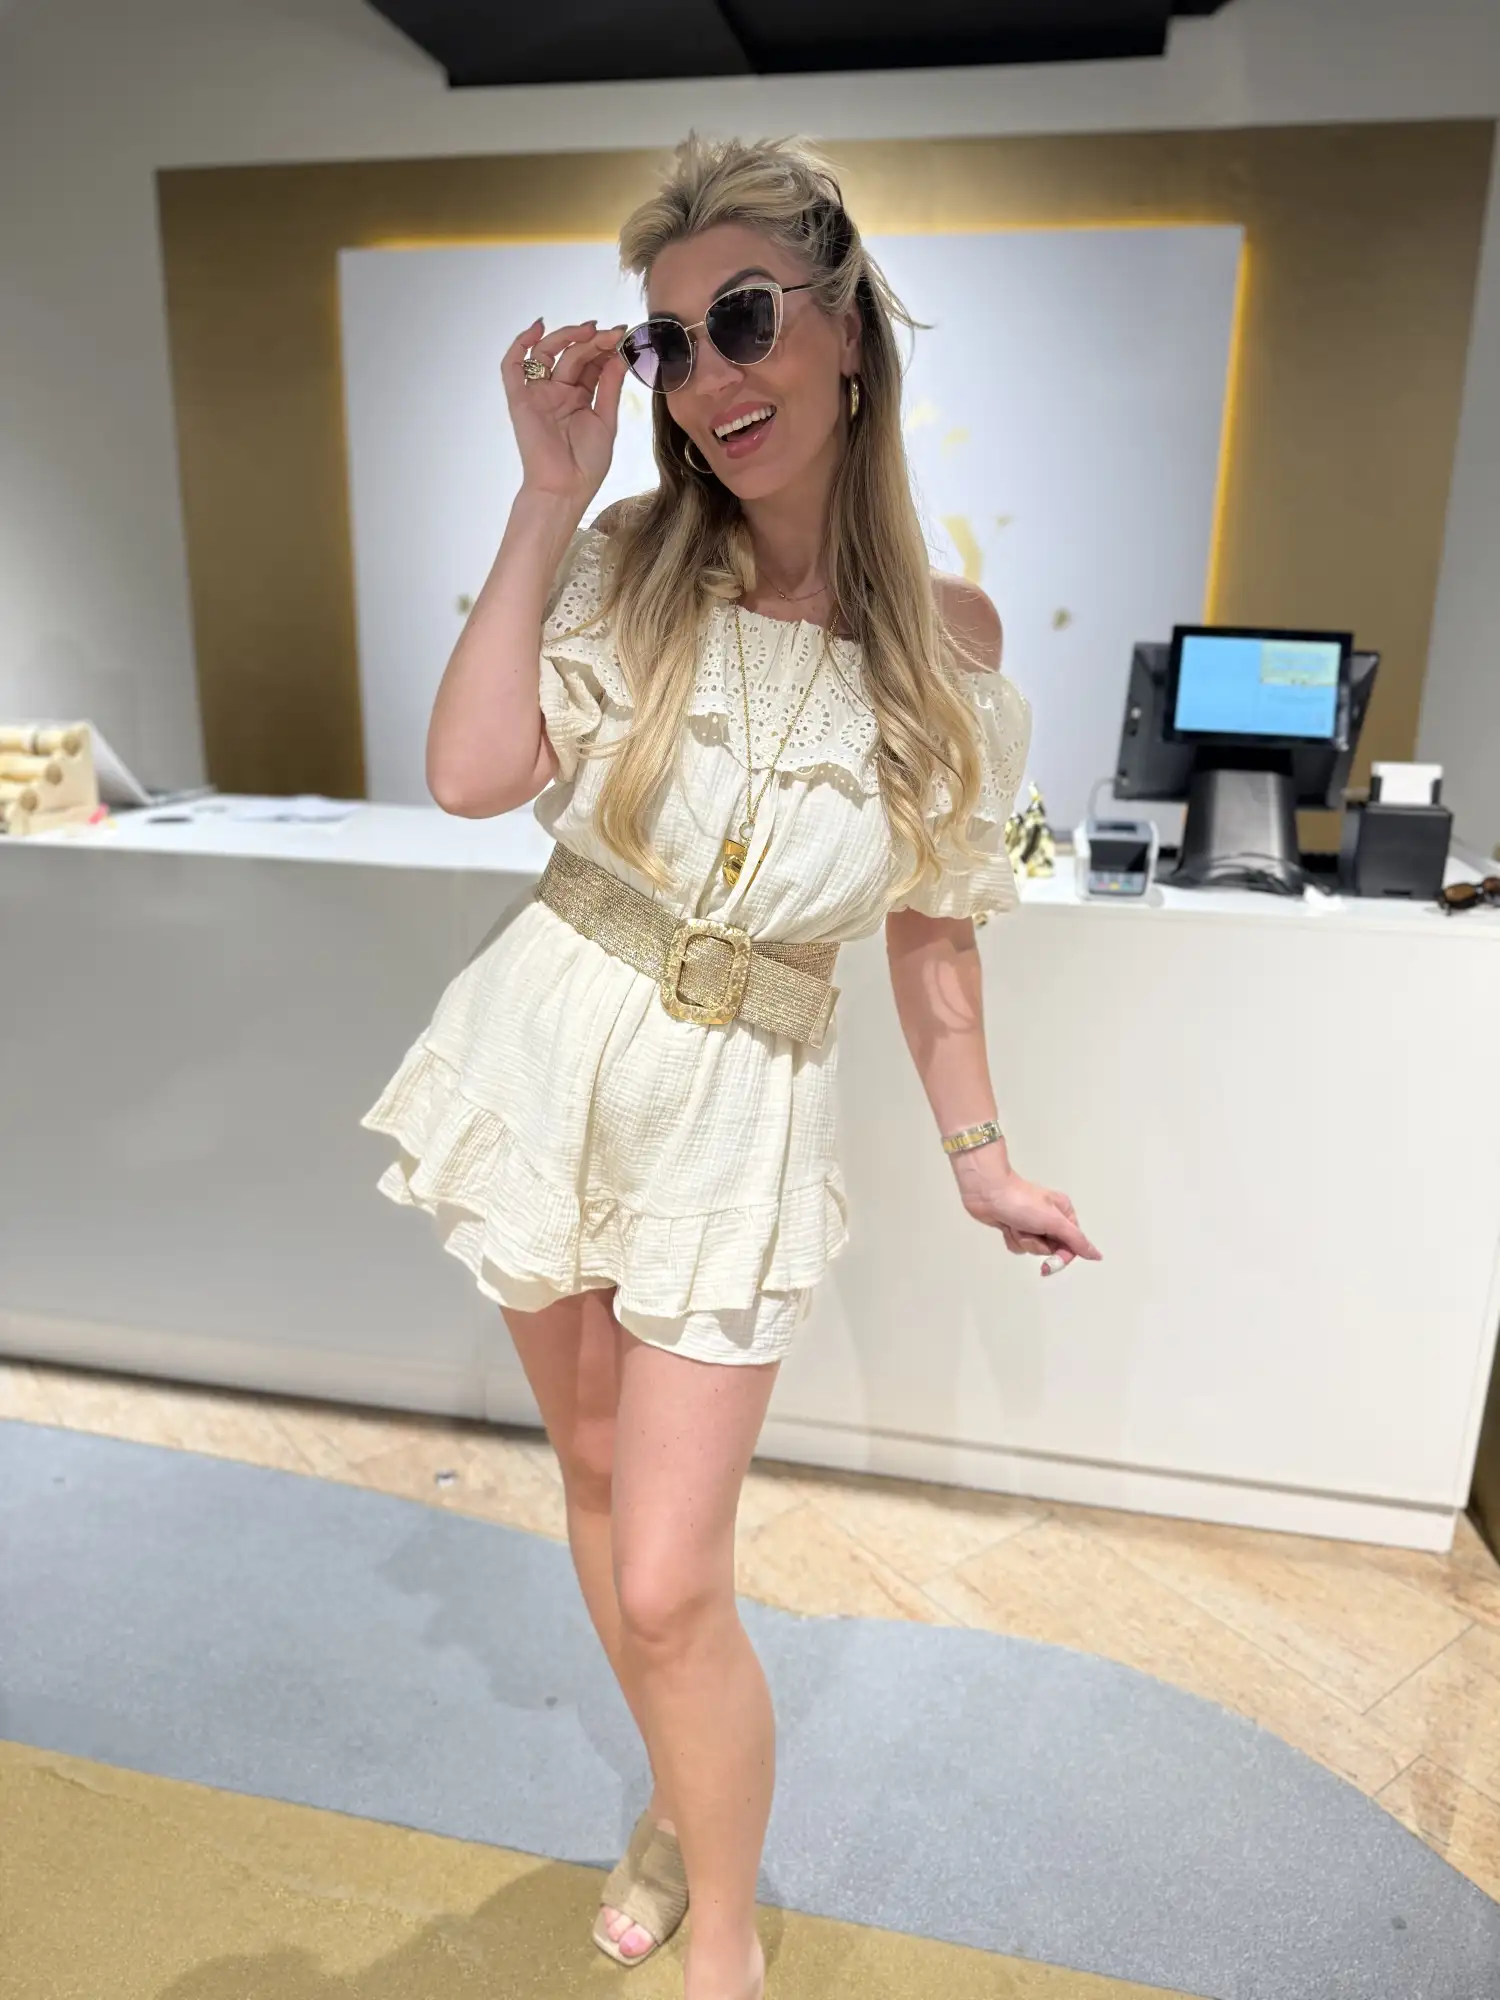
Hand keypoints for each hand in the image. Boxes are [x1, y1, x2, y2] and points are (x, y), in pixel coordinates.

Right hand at [500, 317, 628, 508]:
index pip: (591, 363)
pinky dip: (520, 345)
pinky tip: (537, 328)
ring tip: (589, 330)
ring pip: (547, 353)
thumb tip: (619, 355)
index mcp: (579, 397)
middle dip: (592, 341)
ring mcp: (538, 393)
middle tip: (612, 333)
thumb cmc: (586, 465)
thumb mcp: (606, 420)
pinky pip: (512, 367)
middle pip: (572, 355)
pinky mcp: (520, 399)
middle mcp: (557, 391)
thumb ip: (610, 386)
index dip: (605, 348)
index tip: (624, 335)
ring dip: (566, 337)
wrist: (565, 489)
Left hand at [950, 1151, 1101, 1276]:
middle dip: (1037, 1244)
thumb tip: (1097, 1255)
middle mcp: (1049, 1219)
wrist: (987, 1193)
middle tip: (1028, 1230)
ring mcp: (1031, 1224)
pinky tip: (1006, 1226)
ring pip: (1033, 1249)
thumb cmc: (1021, 1201)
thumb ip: (1076, 1240)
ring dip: (1023, 1240)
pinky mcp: (1015, 1227)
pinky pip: (1018, 1246)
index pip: (1072, 1245)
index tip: (1051, 1261)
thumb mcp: (1054, 1221)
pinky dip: (1011, 1239)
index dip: (1061, 1255)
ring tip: (1016, 1224)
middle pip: (1052, 1249)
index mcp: (1064, 1213)